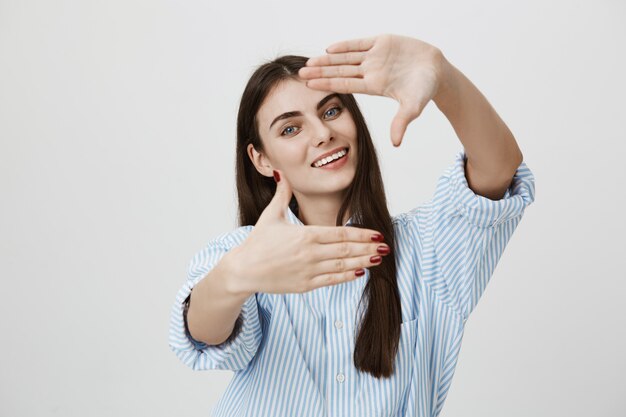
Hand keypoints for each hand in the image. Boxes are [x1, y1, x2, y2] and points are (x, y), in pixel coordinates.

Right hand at [224, 170, 390, 295]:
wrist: (243, 270)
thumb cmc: (257, 243)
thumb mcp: (270, 215)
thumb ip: (282, 195)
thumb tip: (283, 174)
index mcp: (305, 235)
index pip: (341, 234)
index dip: (362, 234)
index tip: (377, 233)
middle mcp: (310, 253)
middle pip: (347, 250)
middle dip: (369, 247)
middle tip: (386, 246)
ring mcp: (308, 271)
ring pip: (343, 266)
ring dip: (363, 262)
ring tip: (378, 258)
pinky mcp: (305, 285)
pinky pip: (332, 281)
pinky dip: (347, 276)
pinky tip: (360, 272)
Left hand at [298, 33, 446, 146]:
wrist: (437, 69)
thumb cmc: (425, 89)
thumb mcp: (413, 107)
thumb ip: (402, 122)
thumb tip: (396, 144)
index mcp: (373, 86)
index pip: (345, 85)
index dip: (328, 84)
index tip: (310, 86)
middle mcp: (370, 71)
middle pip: (340, 71)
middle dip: (321, 72)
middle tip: (301, 73)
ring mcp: (375, 56)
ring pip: (346, 57)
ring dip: (328, 59)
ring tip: (310, 62)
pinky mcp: (382, 42)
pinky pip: (359, 44)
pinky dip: (345, 45)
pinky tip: (329, 48)